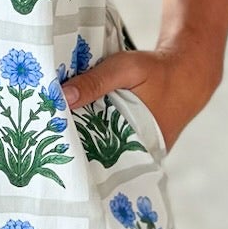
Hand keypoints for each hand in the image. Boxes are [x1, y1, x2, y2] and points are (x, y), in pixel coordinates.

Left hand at [59, 41, 219, 155]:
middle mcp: (138, 156)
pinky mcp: (136, 143)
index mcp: (136, 145)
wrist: (188, 74)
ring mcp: (138, 152)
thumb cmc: (156, 72)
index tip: (44, 144)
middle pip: (96, 158)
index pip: (94, 159)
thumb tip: (61, 96)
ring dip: (82, 142)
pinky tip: (72, 126)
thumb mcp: (125, 69)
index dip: (70, 152)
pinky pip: (109, 143)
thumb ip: (95, 82)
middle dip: (72, 149)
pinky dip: (94, 135)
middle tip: (40, 140)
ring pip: (102, 152)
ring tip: (49, 135)